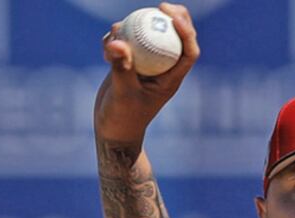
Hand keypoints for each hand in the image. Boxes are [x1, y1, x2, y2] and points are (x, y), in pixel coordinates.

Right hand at [94, 2, 199, 142]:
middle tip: (160, 5)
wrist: (112, 129)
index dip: (186, 31)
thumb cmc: (123, 117)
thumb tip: (117, 41)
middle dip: (174, 18)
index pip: (189, 52)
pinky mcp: (131, 63)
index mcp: (172, 79)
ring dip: (137, 26)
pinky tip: (105, 45)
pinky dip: (117, 38)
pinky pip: (129, 43)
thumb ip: (120, 67)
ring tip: (117, 28)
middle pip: (177, 38)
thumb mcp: (122, 93)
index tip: (172, 15)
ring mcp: (147, 65)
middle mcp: (163, 70)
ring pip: (151, 37)